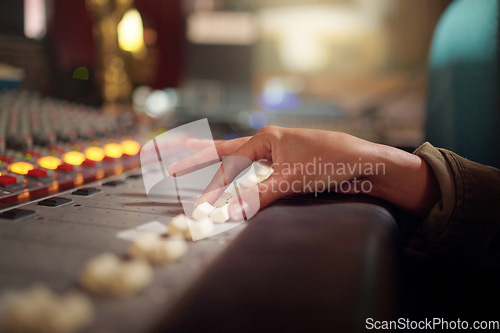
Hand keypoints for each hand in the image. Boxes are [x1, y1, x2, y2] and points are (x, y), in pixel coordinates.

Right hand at [168, 126, 440, 219]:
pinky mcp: (287, 165)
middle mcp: (268, 142)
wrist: (365, 163)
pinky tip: (231, 175)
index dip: (212, 185)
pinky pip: (255, 169)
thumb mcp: (292, 180)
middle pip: (223, 149)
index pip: (228, 163)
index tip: (201, 205)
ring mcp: (277, 153)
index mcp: (265, 138)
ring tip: (190, 155)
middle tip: (165, 153)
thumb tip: (230, 214)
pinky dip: (238, 173)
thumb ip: (259, 196)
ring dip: (215, 161)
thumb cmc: (331, 162)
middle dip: (194, 153)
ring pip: (238, 158)